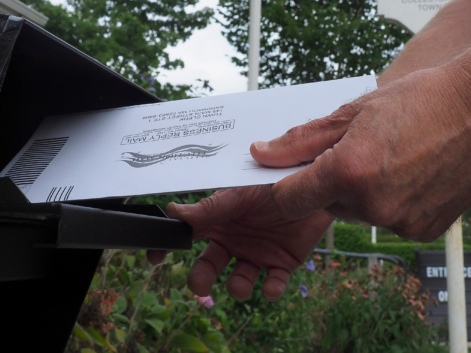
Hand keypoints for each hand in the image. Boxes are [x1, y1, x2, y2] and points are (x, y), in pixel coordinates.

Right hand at [162, 186, 331, 300]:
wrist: (315, 182)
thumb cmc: (273, 180)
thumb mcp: (241, 192)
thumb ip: (211, 206)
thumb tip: (173, 211)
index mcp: (219, 217)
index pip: (186, 233)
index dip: (168, 247)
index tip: (154, 259)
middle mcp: (234, 238)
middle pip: (208, 265)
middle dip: (201, 278)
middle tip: (200, 285)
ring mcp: (257, 252)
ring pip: (239, 281)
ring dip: (237, 288)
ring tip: (241, 286)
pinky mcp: (282, 263)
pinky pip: (273, 284)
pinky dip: (271, 289)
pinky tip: (272, 285)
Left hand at [253, 66, 470, 240]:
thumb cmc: (419, 101)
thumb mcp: (353, 112)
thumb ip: (301, 140)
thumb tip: (262, 154)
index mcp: (348, 172)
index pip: (290, 199)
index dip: (285, 185)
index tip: (287, 174)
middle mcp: (372, 206)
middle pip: (327, 204)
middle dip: (333, 181)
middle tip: (360, 147)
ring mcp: (400, 222)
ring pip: (359, 212)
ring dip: (363, 192)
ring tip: (393, 156)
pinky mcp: (423, 231)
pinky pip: (390, 220)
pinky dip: (392, 201)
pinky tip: (413, 172)